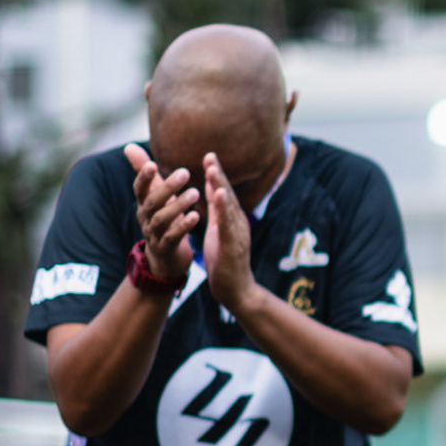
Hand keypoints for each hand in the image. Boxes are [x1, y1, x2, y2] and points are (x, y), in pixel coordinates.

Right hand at [123, 143, 199, 281]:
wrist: (165, 260)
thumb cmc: (162, 219)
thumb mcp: (153, 195)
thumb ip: (144, 172)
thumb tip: (129, 146)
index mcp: (144, 204)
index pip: (139, 189)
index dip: (143, 177)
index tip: (152, 163)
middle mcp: (145, 218)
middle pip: (152, 202)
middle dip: (167, 187)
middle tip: (185, 172)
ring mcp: (154, 235)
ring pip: (162, 219)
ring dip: (178, 205)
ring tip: (195, 193)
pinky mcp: (166, 249)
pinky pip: (173, 237)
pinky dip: (183, 226)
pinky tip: (196, 216)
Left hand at [201, 153, 258, 315]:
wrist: (235, 290)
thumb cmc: (225, 260)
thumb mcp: (218, 229)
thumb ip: (216, 209)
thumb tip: (211, 187)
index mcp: (231, 218)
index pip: (222, 192)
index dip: (216, 174)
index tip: (208, 155)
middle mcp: (237, 222)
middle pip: (226, 195)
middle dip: (218, 175)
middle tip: (209, 156)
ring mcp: (237, 233)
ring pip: (228, 207)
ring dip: (220, 187)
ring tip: (212, 170)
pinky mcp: (234, 246)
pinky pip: (227, 225)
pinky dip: (223, 209)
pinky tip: (217, 196)